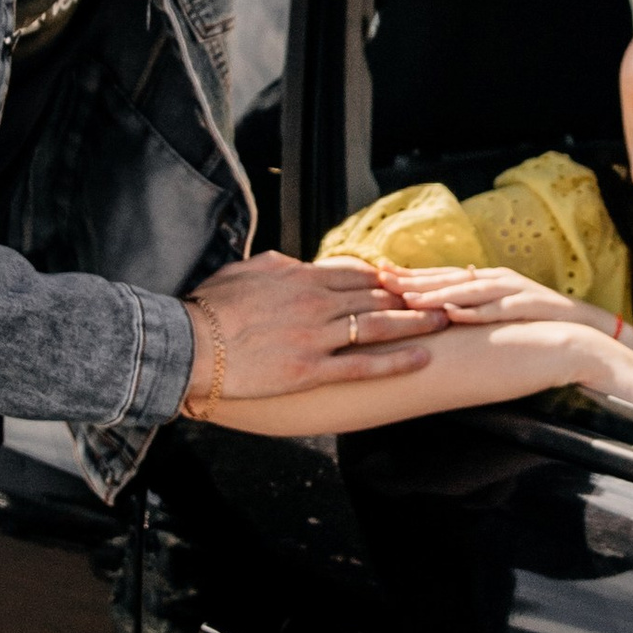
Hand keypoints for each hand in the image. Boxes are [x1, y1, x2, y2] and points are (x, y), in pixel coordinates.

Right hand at [184, 253, 439, 407]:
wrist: (188, 344)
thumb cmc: (208, 308)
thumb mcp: (244, 270)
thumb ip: (278, 264)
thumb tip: (296, 262)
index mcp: (299, 275)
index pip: (355, 272)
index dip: (384, 277)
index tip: (404, 282)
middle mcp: (315, 302)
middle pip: (375, 296)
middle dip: (410, 297)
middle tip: (437, 298)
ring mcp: (315, 336)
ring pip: (378, 325)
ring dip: (416, 322)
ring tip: (444, 320)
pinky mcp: (311, 370)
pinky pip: (363, 365)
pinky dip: (396, 361)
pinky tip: (423, 358)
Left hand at [383, 263, 616, 334]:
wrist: (584, 327)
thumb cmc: (538, 321)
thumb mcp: (500, 310)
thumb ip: (474, 305)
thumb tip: (442, 307)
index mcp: (486, 279)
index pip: (442, 274)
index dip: (410, 274)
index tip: (377, 274)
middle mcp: (495, 279)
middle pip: (448, 277)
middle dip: (413, 278)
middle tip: (380, 279)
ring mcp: (512, 290)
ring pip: (468, 290)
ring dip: (437, 293)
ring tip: (408, 298)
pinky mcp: (528, 305)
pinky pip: (496, 309)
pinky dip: (473, 311)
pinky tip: (452, 312)